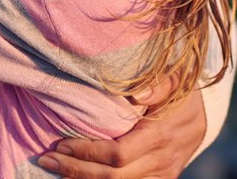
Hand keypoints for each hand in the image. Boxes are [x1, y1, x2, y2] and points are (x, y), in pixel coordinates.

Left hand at [37, 81, 204, 178]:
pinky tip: (77, 176)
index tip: (60, 144)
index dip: (87, 152)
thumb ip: (157, 85)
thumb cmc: (179, 93)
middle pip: (113, 176)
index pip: (118, 154)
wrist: (202, 116)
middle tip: (46, 159)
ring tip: (55, 168)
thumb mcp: (174, 81)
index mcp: (161, 136)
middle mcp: (162, 161)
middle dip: (76, 170)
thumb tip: (137, 93)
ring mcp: (161, 175)